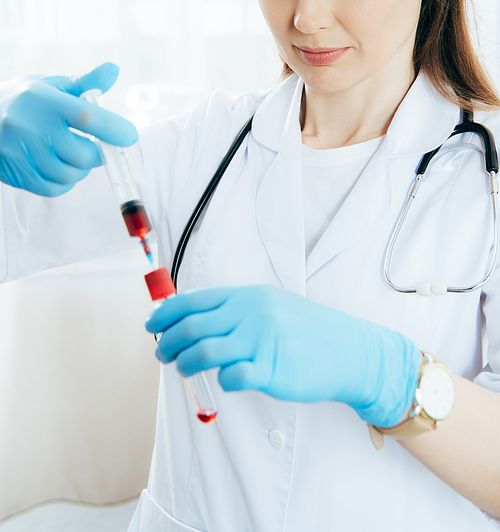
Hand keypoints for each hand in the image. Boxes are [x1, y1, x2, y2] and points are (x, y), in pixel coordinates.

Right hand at [0, 62, 137, 195]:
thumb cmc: (23, 100)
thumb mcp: (50, 85)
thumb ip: (85, 82)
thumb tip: (113, 70)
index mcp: (45, 101)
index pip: (87, 117)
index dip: (114, 129)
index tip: (129, 135)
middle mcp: (31, 127)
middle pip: (83, 155)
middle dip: (99, 154)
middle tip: (99, 146)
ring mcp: (21, 153)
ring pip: (70, 175)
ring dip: (82, 169)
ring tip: (76, 154)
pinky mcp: (16, 173)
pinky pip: (53, 188)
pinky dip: (65, 182)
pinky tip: (61, 167)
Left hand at [145, 285, 421, 427]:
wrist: (349, 351)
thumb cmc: (306, 331)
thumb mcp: (271, 306)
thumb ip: (236, 311)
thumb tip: (193, 320)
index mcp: (248, 296)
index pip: (194, 301)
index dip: (166, 315)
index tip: (152, 326)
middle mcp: (251, 314)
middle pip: (192, 327)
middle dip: (167, 342)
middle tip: (161, 354)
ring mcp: (262, 341)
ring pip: (203, 351)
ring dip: (184, 363)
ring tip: (183, 369)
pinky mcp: (272, 370)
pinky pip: (232, 377)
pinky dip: (221, 381)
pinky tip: (225, 381)